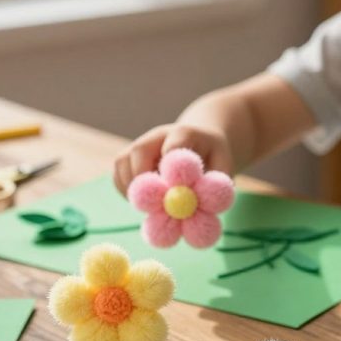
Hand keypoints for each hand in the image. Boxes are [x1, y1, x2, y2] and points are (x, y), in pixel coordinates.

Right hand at [113, 123, 231, 195]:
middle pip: (139, 151)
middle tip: (156, 206)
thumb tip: (194, 207)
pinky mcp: (126, 159)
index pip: (174, 144)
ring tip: (153, 205)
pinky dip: (126, 194)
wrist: (200, 142)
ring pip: (122, 164)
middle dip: (145, 182)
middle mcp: (156, 135)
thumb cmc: (212, 157)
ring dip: (133, 190)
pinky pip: (118, 178)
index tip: (174, 190)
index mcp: (184, 132)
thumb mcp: (223, 167)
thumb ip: (212, 185)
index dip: (171, 166)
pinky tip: (145, 202)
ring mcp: (138, 145)